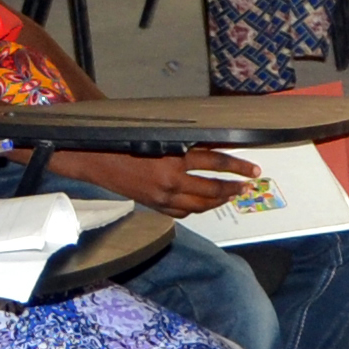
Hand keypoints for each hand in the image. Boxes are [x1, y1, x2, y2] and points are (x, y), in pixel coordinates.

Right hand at [72, 146, 259, 216]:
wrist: (94, 160)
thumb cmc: (123, 141)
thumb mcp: (155, 135)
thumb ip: (182, 140)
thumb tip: (210, 141)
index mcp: (171, 157)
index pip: (214, 161)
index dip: (236, 165)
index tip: (253, 169)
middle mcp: (170, 180)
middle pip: (212, 188)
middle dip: (234, 187)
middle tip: (248, 184)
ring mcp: (163, 197)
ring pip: (201, 204)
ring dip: (219, 200)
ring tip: (231, 194)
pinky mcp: (156, 206)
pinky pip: (184, 212)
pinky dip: (198, 208)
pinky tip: (205, 204)